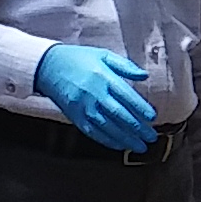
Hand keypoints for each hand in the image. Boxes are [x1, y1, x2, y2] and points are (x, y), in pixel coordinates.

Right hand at [32, 44, 157, 150]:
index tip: (153, 118)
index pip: (126, 96)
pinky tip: (119, 146)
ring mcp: (84, 107)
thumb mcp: (103, 55)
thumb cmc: (79, 59)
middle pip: (119, 115)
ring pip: (108, 127)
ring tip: (140, 147)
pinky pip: (93, 132)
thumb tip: (144, 75)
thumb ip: (125, 66)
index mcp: (104, 77)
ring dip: (125, 139)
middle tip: (152, 137)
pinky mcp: (75, 116)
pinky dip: (107, 140)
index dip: (141, 108)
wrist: (47, 66)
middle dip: (137, 128)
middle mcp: (95, 94)